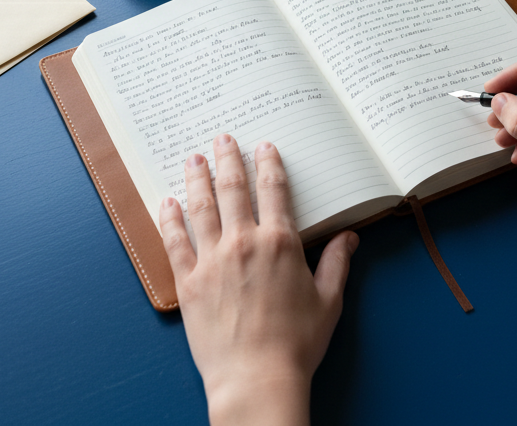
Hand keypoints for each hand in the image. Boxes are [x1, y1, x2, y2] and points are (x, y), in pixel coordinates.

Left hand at [160, 134, 358, 425]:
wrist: (256, 378)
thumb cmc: (296, 344)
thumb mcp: (329, 301)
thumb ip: (337, 263)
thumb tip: (350, 237)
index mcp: (280, 243)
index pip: (274, 190)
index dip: (268, 164)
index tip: (263, 146)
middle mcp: (244, 242)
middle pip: (233, 189)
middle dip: (228, 159)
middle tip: (222, 139)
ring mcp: (212, 260)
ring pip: (201, 207)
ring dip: (197, 178)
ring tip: (193, 158)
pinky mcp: (189, 281)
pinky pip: (175, 241)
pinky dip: (170, 218)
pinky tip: (166, 202)